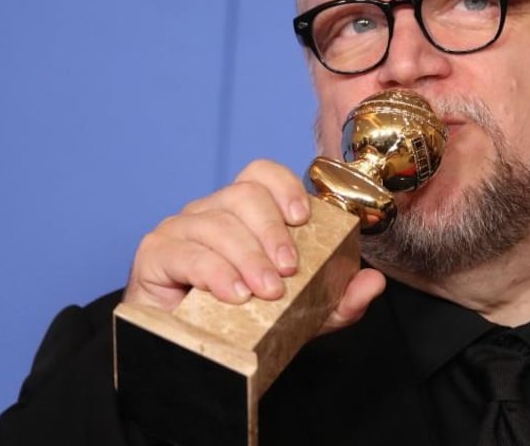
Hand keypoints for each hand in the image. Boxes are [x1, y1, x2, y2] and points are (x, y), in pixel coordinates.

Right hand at [122, 159, 384, 334]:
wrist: (190, 354)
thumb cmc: (242, 320)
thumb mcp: (301, 314)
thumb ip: (338, 299)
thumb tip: (374, 283)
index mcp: (244, 213)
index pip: (261, 174)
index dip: (283, 187)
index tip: (302, 219)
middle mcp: (211, 212)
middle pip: (242, 195)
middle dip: (271, 231)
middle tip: (288, 269)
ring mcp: (181, 230)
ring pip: (216, 224)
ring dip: (246, 257)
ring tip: (265, 291)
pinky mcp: (156, 254)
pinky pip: (185, 252)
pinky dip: (212, 271)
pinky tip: (232, 294)